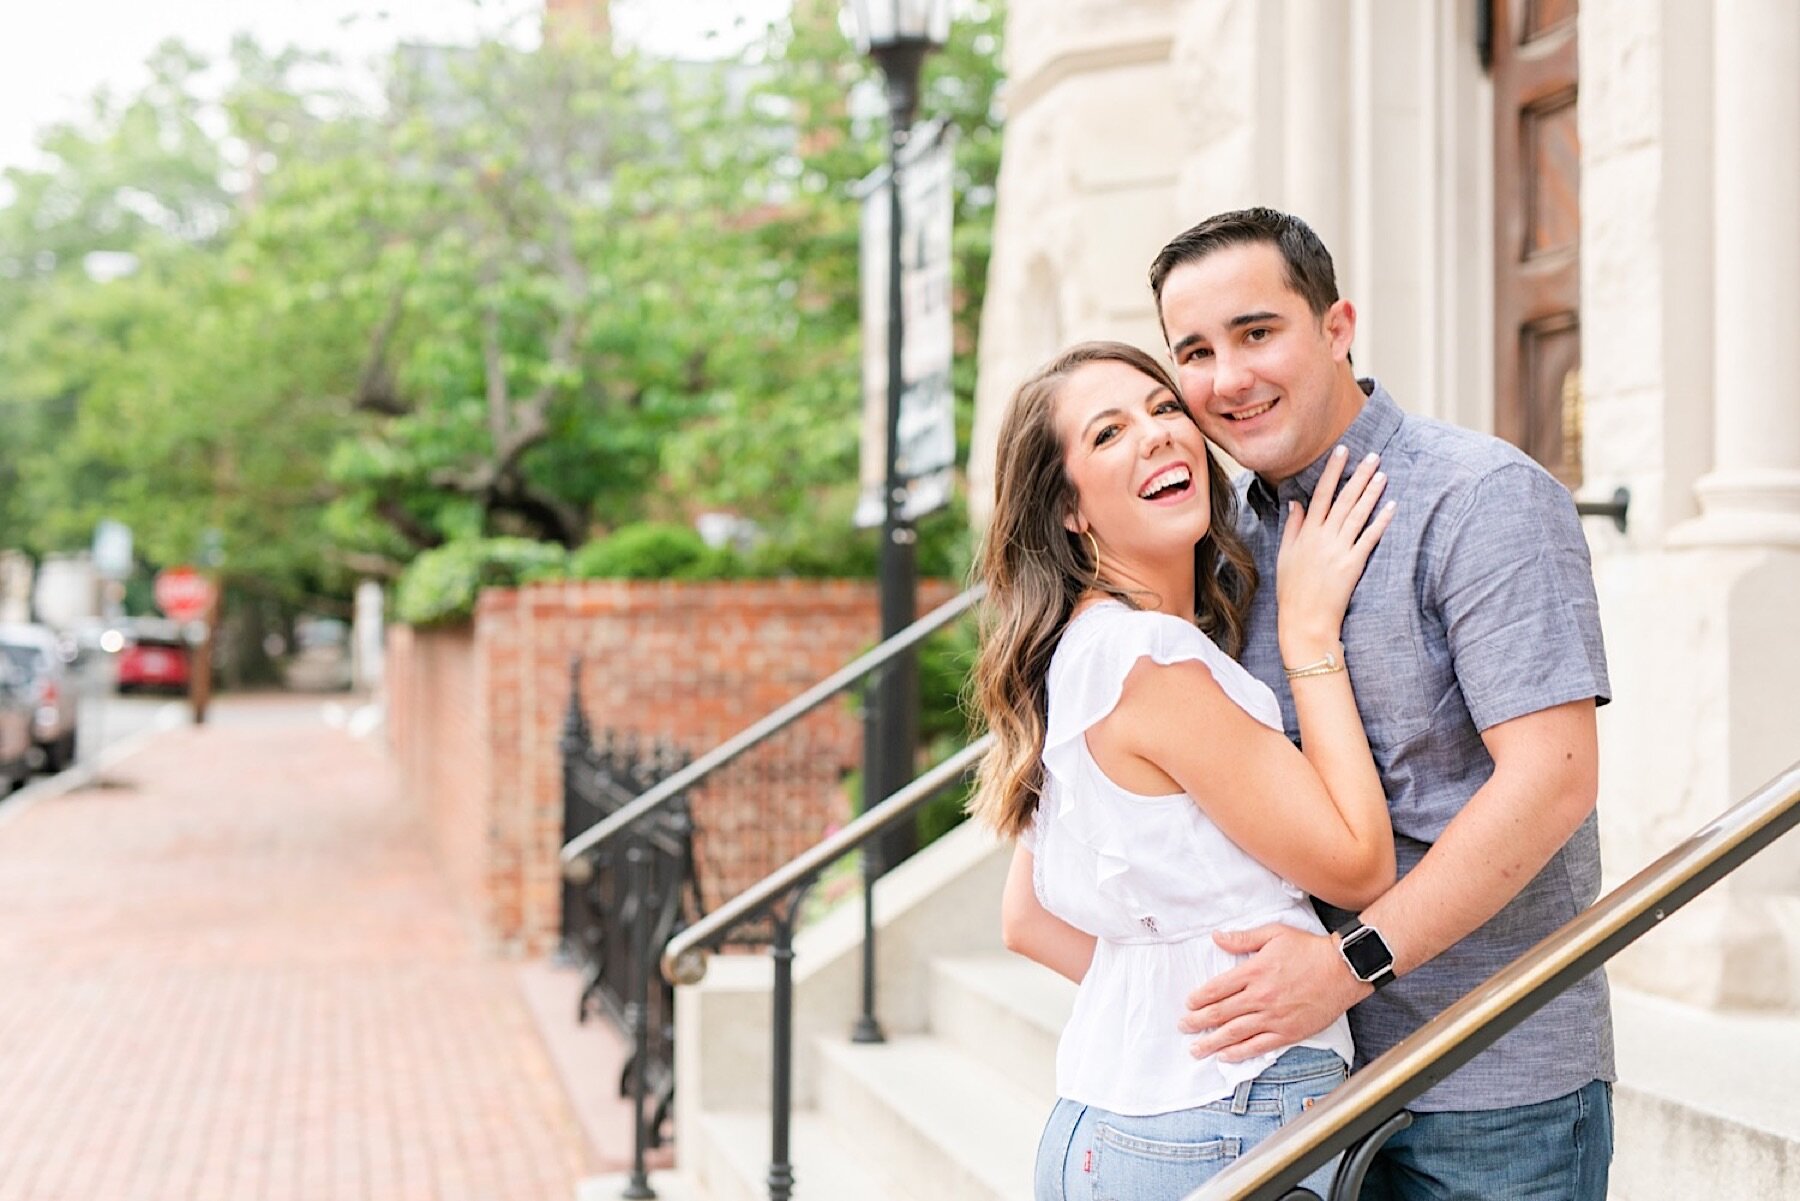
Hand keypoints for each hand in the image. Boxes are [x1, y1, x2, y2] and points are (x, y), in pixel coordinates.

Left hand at [1179, 924, 1369, 1061]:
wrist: (1343, 970)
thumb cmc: (1310, 950)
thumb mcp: (1274, 934)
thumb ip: (1243, 939)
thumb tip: (1217, 938)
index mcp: (1254, 972)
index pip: (1217, 989)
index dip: (1199, 998)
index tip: (1188, 1004)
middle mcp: (1260, 997)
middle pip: (1220, 1013)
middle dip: (1198, 1022)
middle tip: (1183, 1027)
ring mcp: (1274, 1017)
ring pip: (1235, 1033)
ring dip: (1212, 1042)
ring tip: (1196, 1049)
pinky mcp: (1288, 1032)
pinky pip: (1258, 1046)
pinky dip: (1239, 1053)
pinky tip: (1225, 1056)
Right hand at [1276, 447, 1395, 657]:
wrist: (1304, 621)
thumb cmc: (1292, 592)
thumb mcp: (1285, 556)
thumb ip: (1292, 527)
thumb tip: (1297, 503)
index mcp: (1305, 533)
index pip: (1320, 494)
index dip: (1333, 472)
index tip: (1342, 452)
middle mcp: (1322, 537)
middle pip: (1343, 500)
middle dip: (1358, 476)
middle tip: (1372, 456)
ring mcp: (1338, 550)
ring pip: (1358, 514)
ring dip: (1371, 492)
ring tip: (1382, 474)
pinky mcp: (1353, 564)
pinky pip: (1370, 538)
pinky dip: (1380, 521)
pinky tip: (1391, 506)